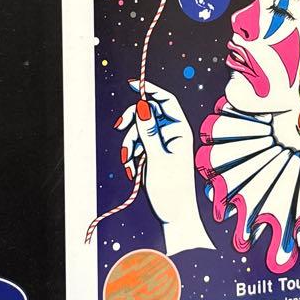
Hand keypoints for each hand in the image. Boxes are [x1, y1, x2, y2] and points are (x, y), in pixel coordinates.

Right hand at [115, 79, 213, 254]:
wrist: (174, 215)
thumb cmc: (171, 189)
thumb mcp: (156, 158)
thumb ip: (148, 131)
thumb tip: (143, 106)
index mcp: (180, 131)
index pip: (166, 101)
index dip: (150, 90)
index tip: (132, 84)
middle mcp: (172, 134)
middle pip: (147, 114)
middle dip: (132, 123)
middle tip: (119, 129)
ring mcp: (162, 145)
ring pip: (138, 131)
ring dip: (130, 145)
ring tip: (131, 164)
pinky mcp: (153, 155)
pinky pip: (137, 146)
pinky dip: (132, 156)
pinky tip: (133, 171)